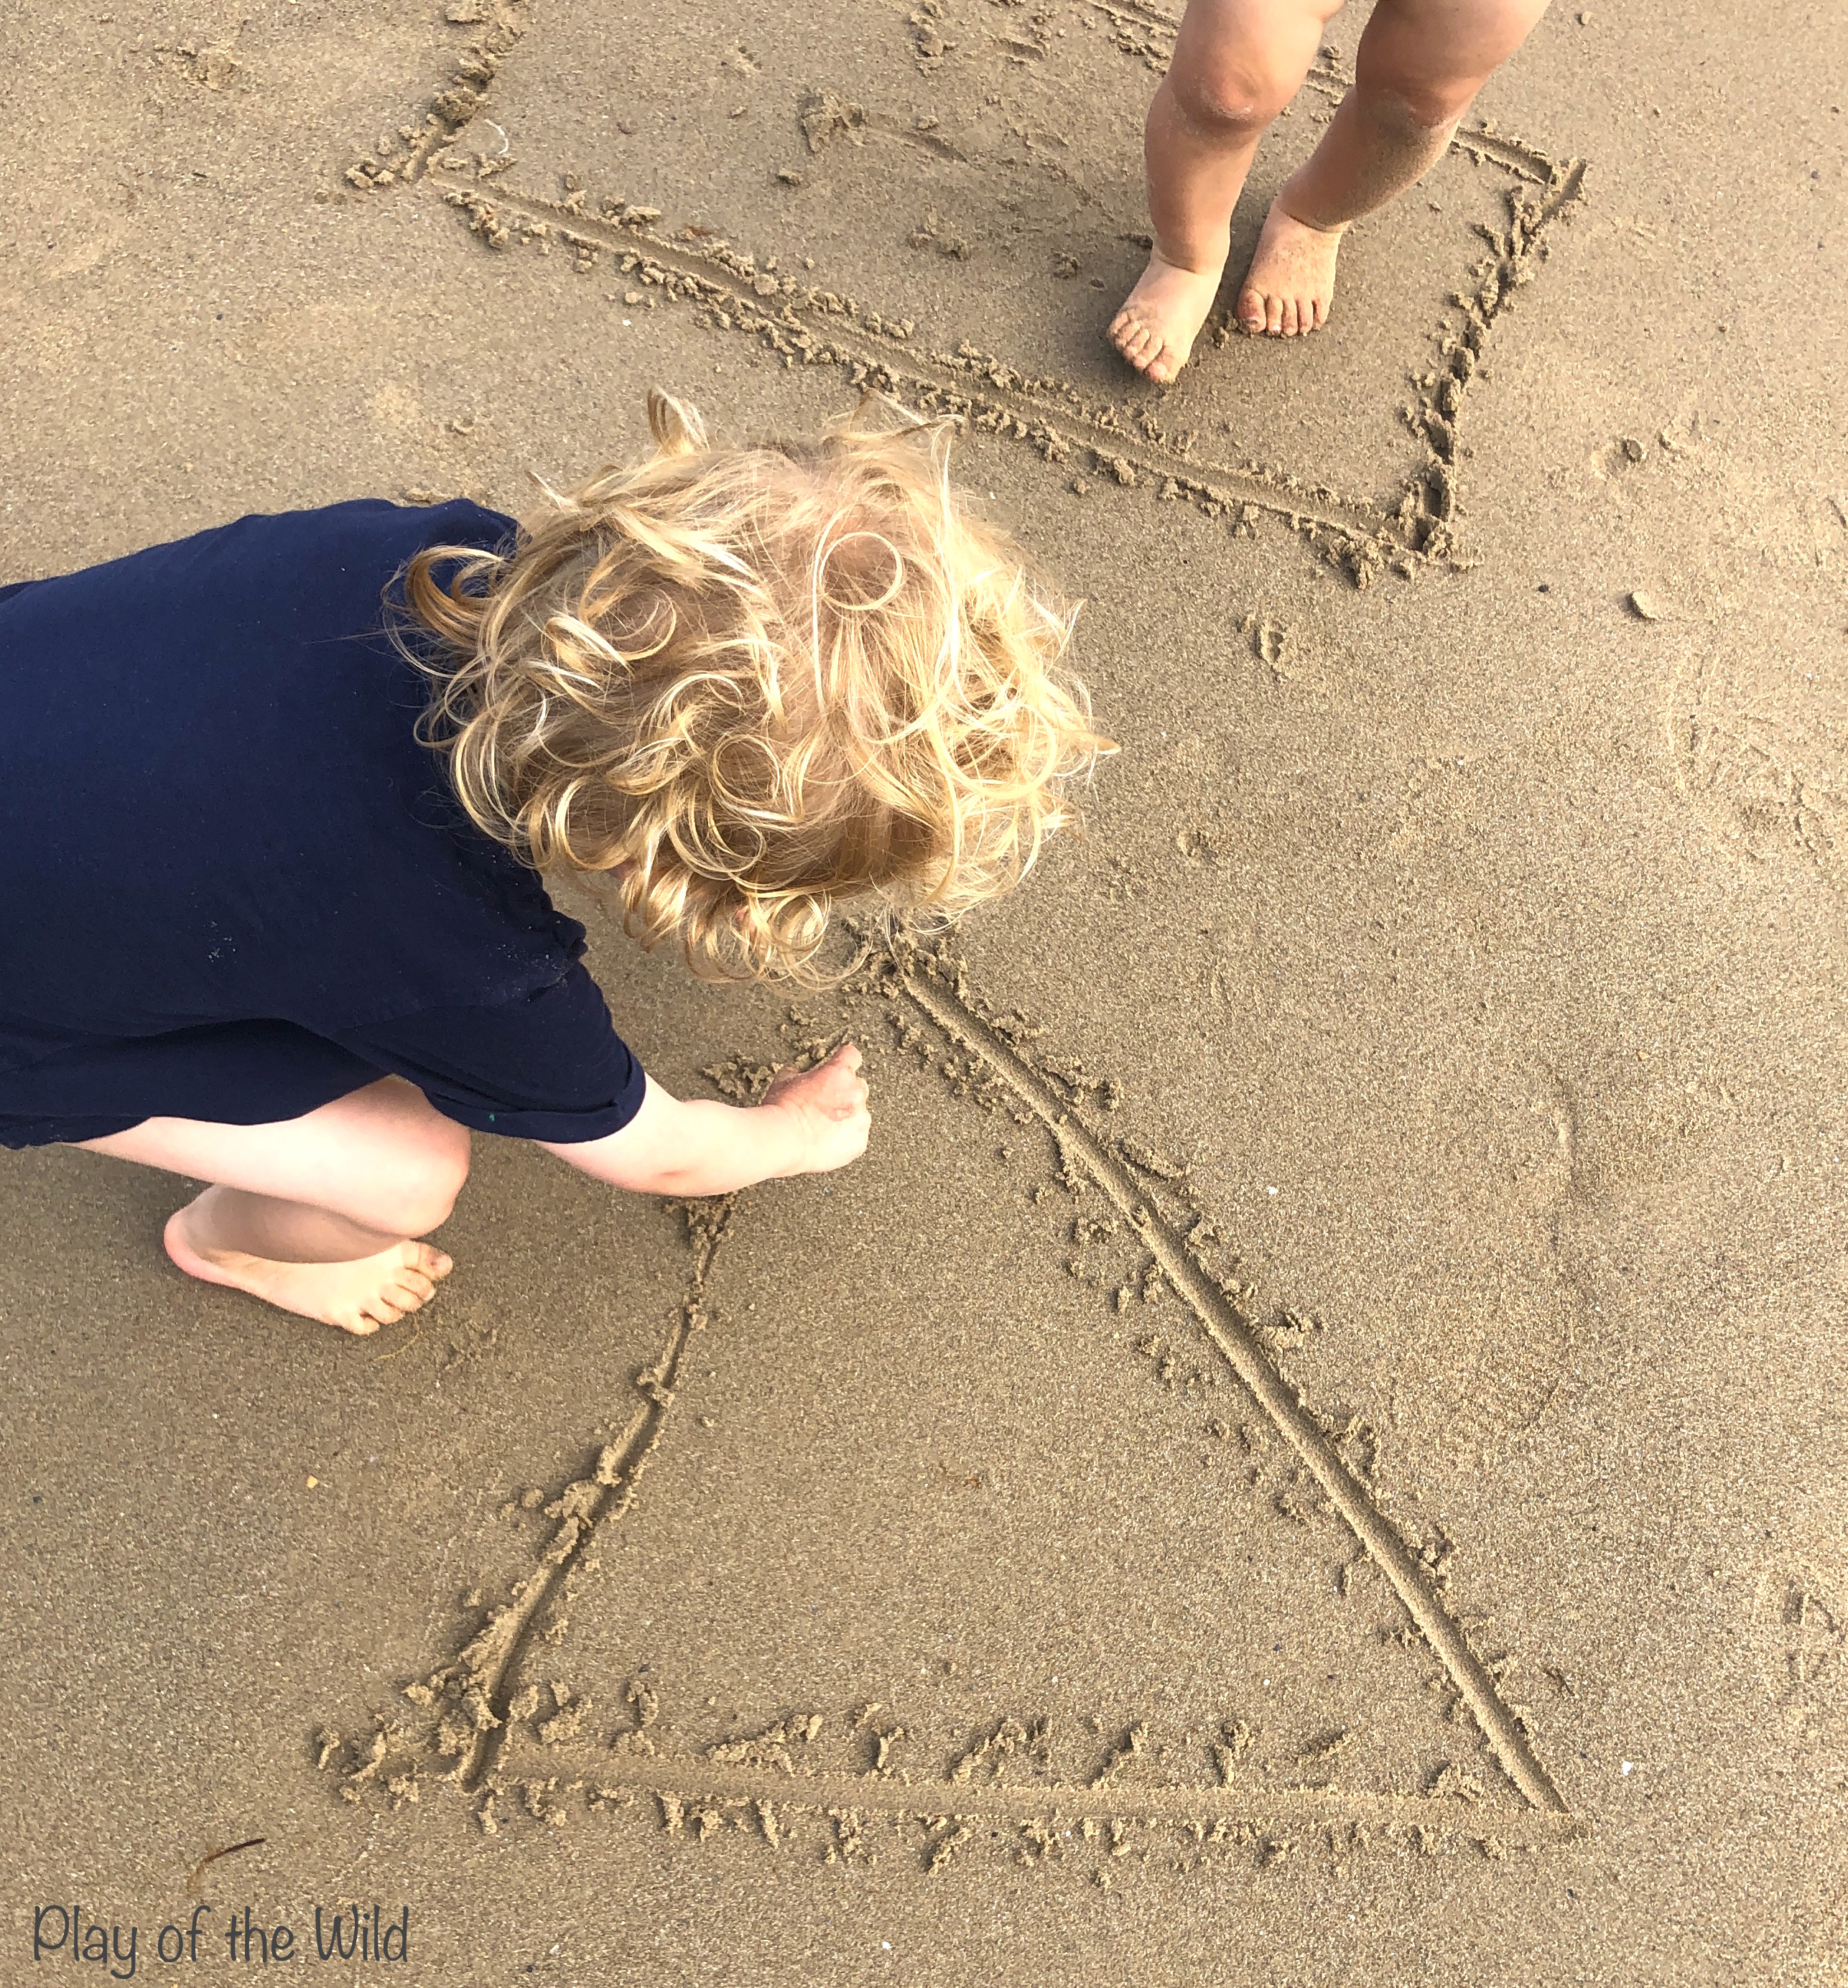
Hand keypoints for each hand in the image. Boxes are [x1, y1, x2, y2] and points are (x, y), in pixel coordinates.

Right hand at [760, 1043, 870, 1175]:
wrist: (784, 1140)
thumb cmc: (783, 1110)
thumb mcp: (784, 1081)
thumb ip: (798, 1072)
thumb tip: (796, 1072)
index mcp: (840, 1072)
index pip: (851, 1055)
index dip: (843, 1061)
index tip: (838, 1069)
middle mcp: (856, 1092)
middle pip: (857, 1087)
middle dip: (843, 1094)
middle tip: (823, 1106)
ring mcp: (860, 1118)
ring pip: (858, 1114)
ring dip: (845, 1117)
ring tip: (822, 1128)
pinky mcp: (859, 1141)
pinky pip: (856, 1136)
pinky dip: (845, 1138)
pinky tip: (826, 1142)